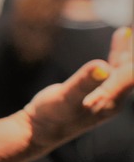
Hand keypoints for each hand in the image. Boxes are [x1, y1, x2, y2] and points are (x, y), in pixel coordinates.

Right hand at [24, 26, 132, 147]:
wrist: (37, 132)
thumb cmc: (50, 116)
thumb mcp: (65, 98)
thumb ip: (84, 82)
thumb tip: (103, 66)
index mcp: (111, 98)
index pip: (133, 73)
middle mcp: (114, 98)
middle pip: (132, 70)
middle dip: (133, 51)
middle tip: (132, 29)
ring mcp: (106, 95)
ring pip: (125, 67)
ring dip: (129, 49)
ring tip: (128, 29)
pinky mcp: (95, 92)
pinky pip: (114, 69)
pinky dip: (119, 52)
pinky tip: (120, 37)